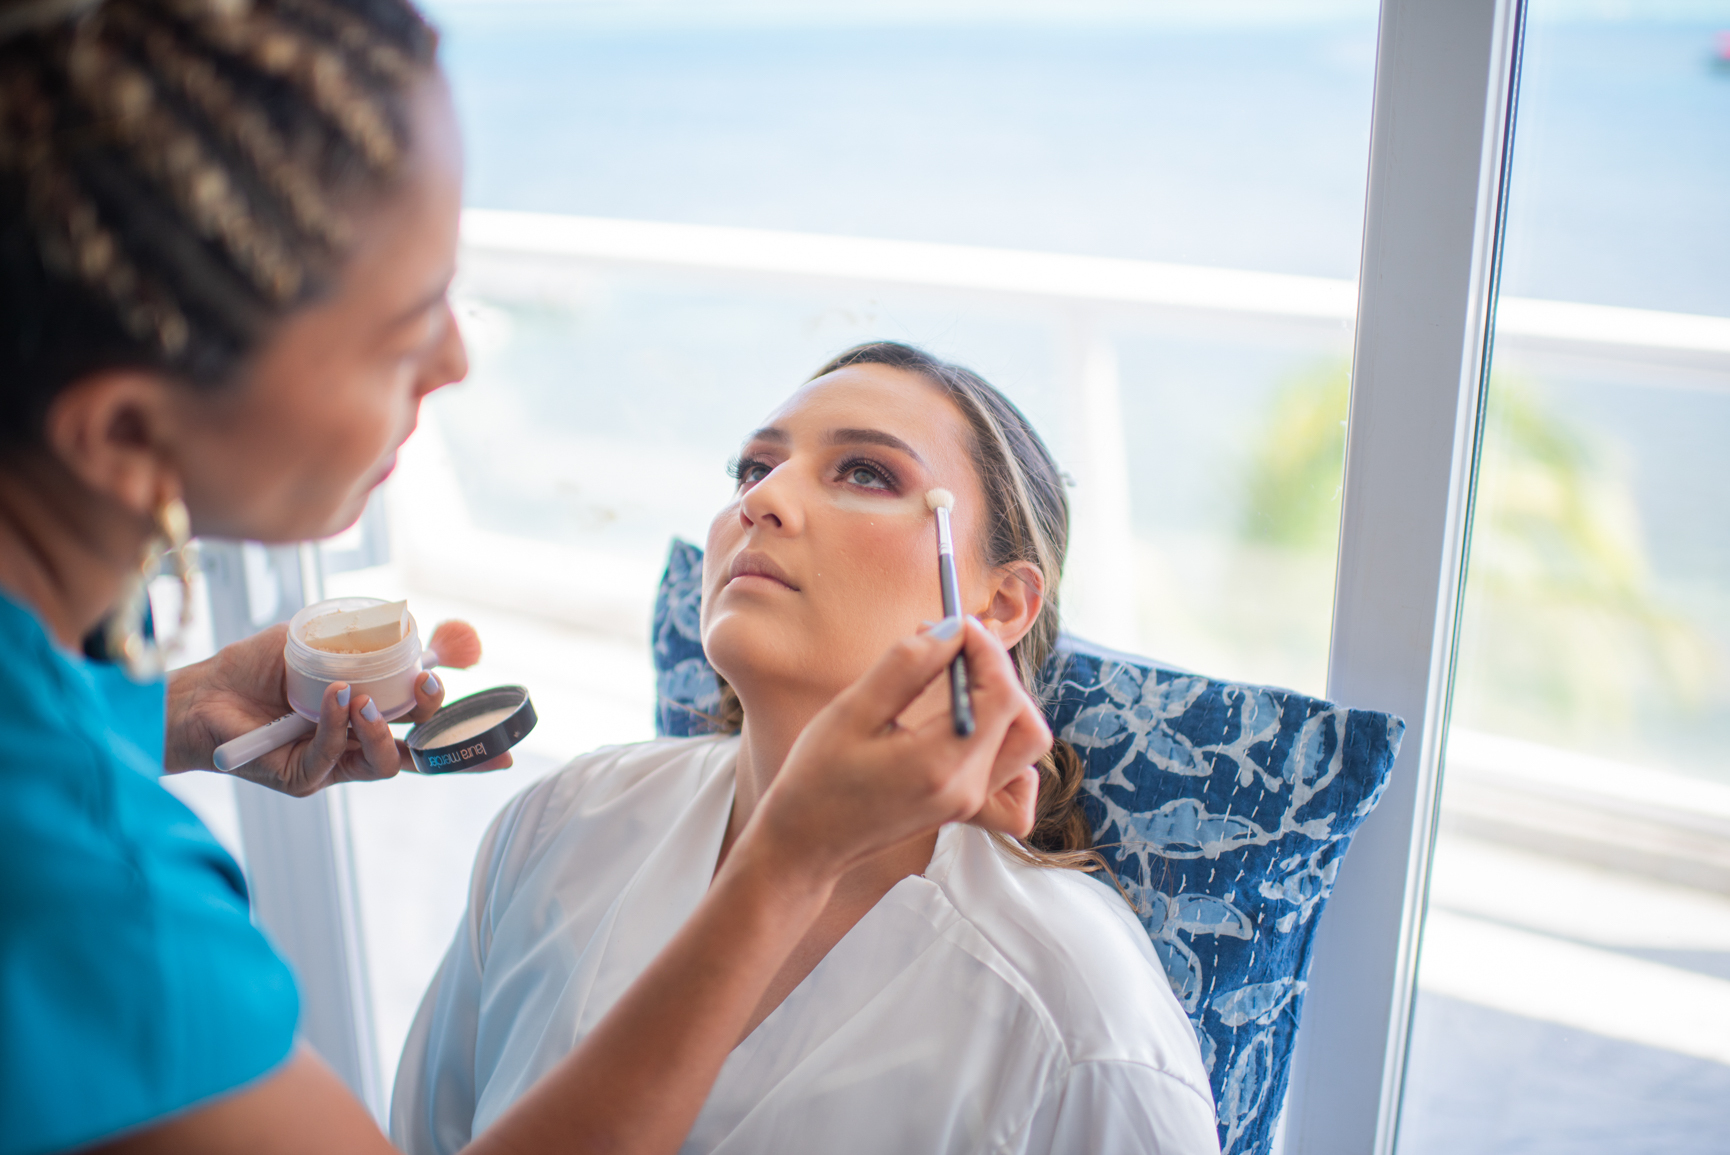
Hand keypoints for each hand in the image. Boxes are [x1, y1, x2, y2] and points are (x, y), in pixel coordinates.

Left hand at [164, 621, 509, 795]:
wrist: (202, 688)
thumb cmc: (262, 665)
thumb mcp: (327, 637)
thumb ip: (377, 635)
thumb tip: (432, 626)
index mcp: (374, 718)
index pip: (429, 735)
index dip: (468, 748)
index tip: (505, 753)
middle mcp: (358, 746)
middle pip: (417, 752)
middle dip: (435, 726)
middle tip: (430, 688)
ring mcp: (331, 766)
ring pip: (382, 764)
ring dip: (384, 732)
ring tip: (367, 700)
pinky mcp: (299, 778)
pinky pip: (330, 758)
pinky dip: (337, 725)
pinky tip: (335, 698)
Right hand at [744, 616, 1049, 880]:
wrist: (806, 842)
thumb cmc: (818, 777)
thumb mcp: (853, 711)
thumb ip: (906, 666)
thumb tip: (951, 630)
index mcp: (940, 764)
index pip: (1001, 694)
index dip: (986, 649)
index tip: (956, 624)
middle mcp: (967, 788)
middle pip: (1021, 716)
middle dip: (994, 669)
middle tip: (950, 646)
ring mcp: (970, 803)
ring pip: (1026, 744)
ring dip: (1005, 702)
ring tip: (959, 681)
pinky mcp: (966, 809)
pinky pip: (1017, 782)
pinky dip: (1010, 750)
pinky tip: (975, 732)